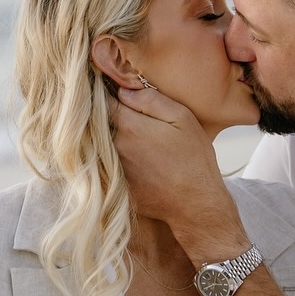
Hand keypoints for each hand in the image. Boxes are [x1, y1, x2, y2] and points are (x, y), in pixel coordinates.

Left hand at [110, 86, 249, 260]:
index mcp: (130, 126)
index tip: (107, 91)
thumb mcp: (182, 118)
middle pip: (98, 125)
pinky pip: (103, 168)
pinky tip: (128, 162)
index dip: (104, 94)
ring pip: (99, 147)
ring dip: (104, 140)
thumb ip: (151, 100)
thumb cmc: (195, 159)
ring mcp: (113, 169)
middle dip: (103, 117)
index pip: (103, 102)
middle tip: (115, 115)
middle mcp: (116, 147)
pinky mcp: (115, 188)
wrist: (196, 204)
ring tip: (124, 139)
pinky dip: (107, 162)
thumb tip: (123, 91)